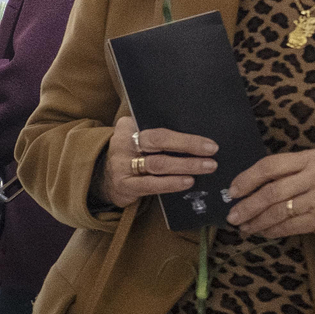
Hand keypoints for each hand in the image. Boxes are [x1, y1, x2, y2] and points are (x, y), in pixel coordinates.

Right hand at [98, 117, 217, 208]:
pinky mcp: (124, 185)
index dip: (185, 136)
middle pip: (157, 141)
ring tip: (206, 167)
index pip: (159, 129)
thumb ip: (157, 134)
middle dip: (187, 145)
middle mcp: (123, 144)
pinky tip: (187, 182)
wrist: (103, 177)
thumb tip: (194, 135)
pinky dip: (171, 183)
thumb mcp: (136, 138)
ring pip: (157, 164)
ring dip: (185, 165)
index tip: (208, 142)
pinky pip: (151, 185)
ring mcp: (122, 166)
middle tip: (211, 151)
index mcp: (128, 128)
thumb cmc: (130, 155)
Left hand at [227, 149, 314, 252]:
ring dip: (256, 221)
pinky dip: (271, 230)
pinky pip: (288, 226)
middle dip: (247, 205)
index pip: (271, 165)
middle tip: (233, 215)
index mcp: (314, 158)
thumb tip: (252, 183)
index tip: (233, 190)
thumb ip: (293, 172)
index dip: (247, 178)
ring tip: (244, 226)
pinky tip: (263, 232)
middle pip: (271, 191)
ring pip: (277, 211)